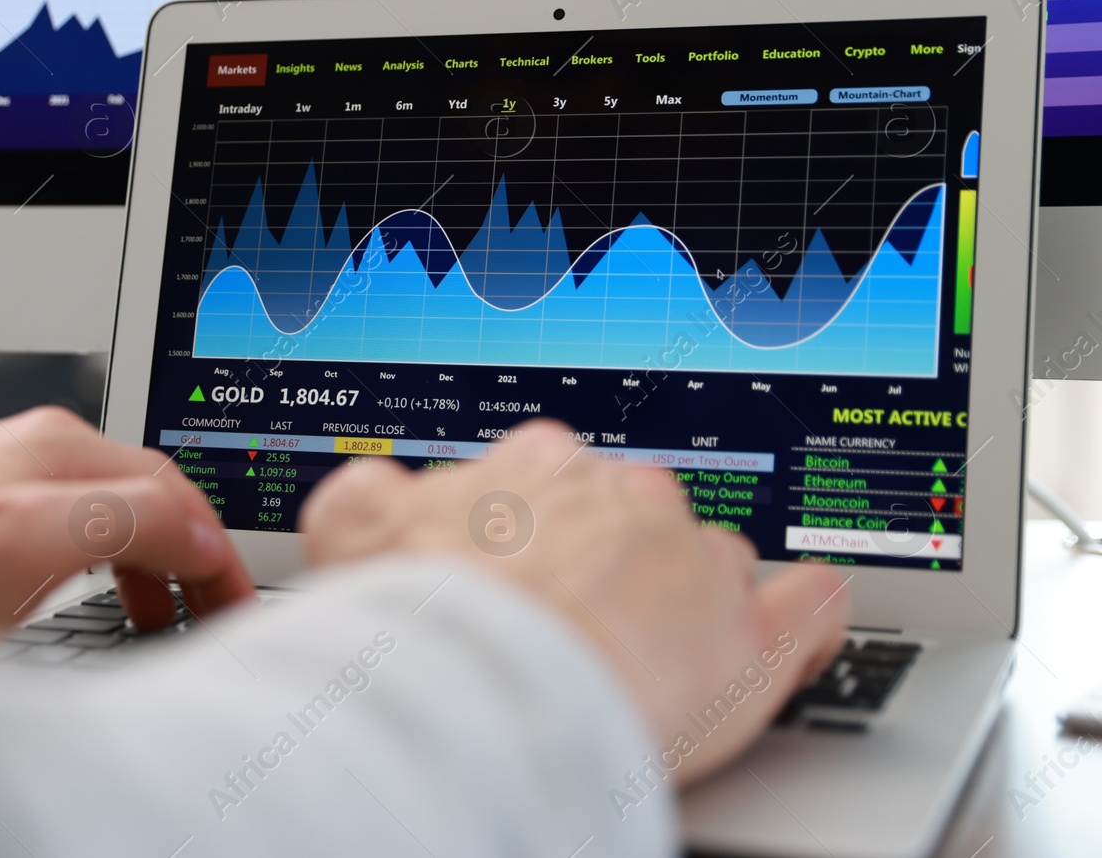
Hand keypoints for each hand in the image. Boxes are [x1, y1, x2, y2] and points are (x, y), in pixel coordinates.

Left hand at [0, 407, 254, 628]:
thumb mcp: (24, 548)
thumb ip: (123, 525)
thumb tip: (195, 531)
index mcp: (54, 450)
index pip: (174, 491)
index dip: (216, 555)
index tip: (233, 605)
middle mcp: (31, 450)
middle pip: (148, 493)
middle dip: (190, 554)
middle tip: (208, 614)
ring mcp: (3, 474)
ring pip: (110, 507)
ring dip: (149, 558)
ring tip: (158, 613)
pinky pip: (71, 521)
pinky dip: (105, 556)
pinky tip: (93, 589)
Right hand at [300, 419, 848, 785]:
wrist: (478, 693)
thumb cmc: (420, 619)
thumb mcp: (349, 531)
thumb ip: (368, 496)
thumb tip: (375, 491)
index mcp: (540, 468)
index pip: (559, 481)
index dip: (544, 532)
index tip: (530, 571)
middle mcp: (626, 496)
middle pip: (641, 521)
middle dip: (620, 567)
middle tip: (580, 630)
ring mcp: (696, 561)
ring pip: (717, 563)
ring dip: (698, 601)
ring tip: (666, 659)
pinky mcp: (754, 637)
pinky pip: (811, 605)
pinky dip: (809, 615)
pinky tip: (798, 629)